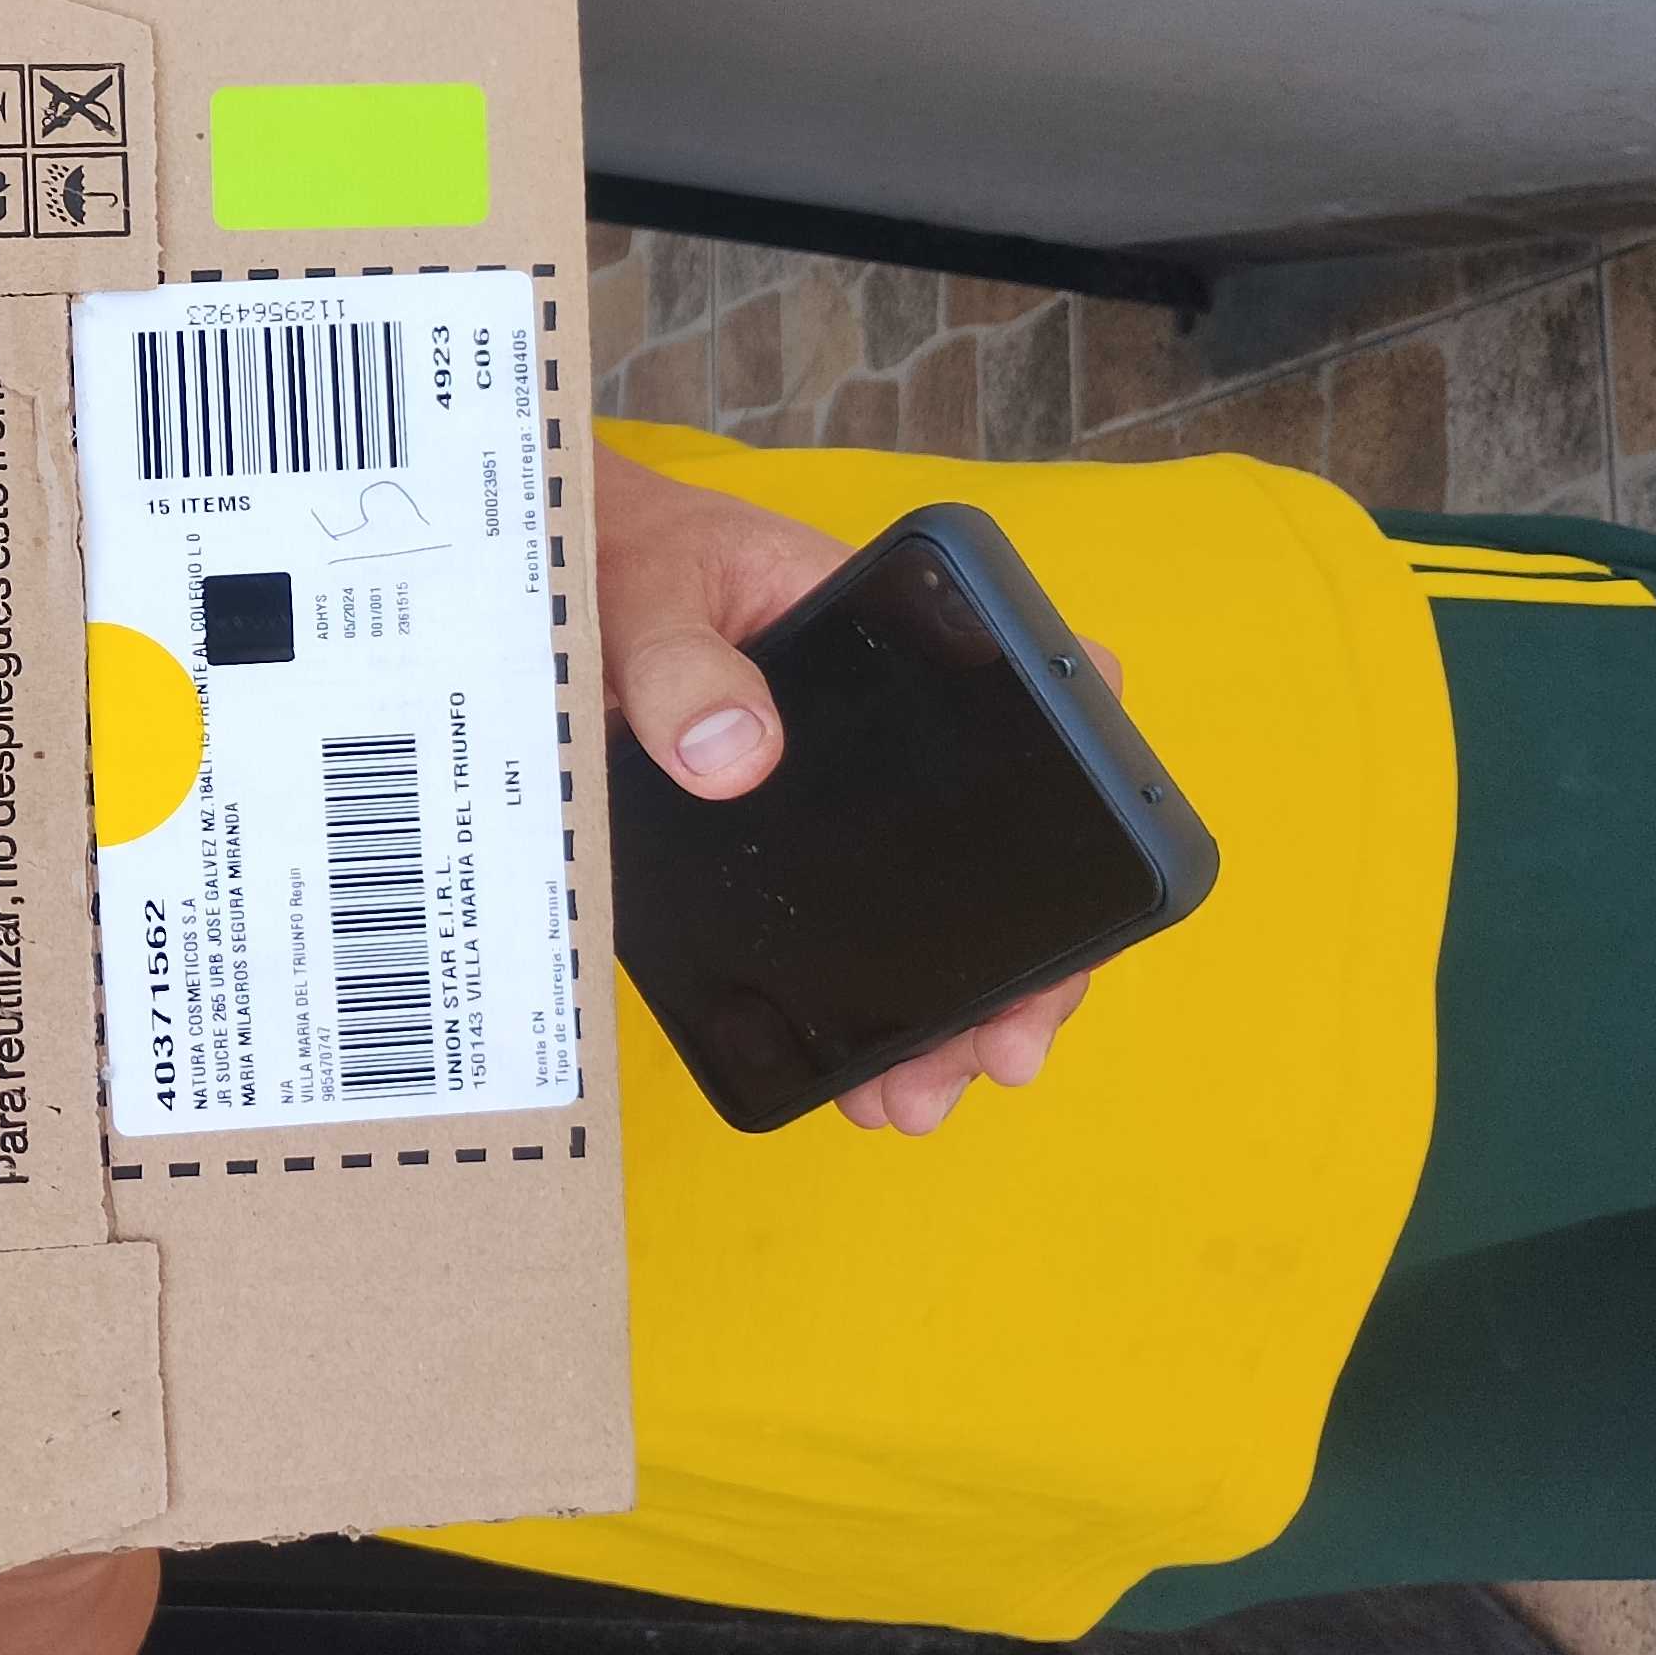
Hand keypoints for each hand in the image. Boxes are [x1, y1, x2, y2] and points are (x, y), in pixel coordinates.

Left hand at [593, 449, 1111, 1135]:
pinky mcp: (787, 843)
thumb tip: (731, 754)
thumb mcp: (647, 594)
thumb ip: (680, 661)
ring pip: (939, 908)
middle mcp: (907, 720)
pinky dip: (862, 1004)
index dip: (1097, 790)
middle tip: (998, 1057)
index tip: (1092, 897)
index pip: (1044, 699)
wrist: (558, 576)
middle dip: (1023, 965)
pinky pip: (845, 929)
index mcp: (908, 630)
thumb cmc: (625, 557)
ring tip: (914, 1098)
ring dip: (945, 1009)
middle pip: (1008, 846)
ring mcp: (853, 791)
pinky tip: (850, 1071)